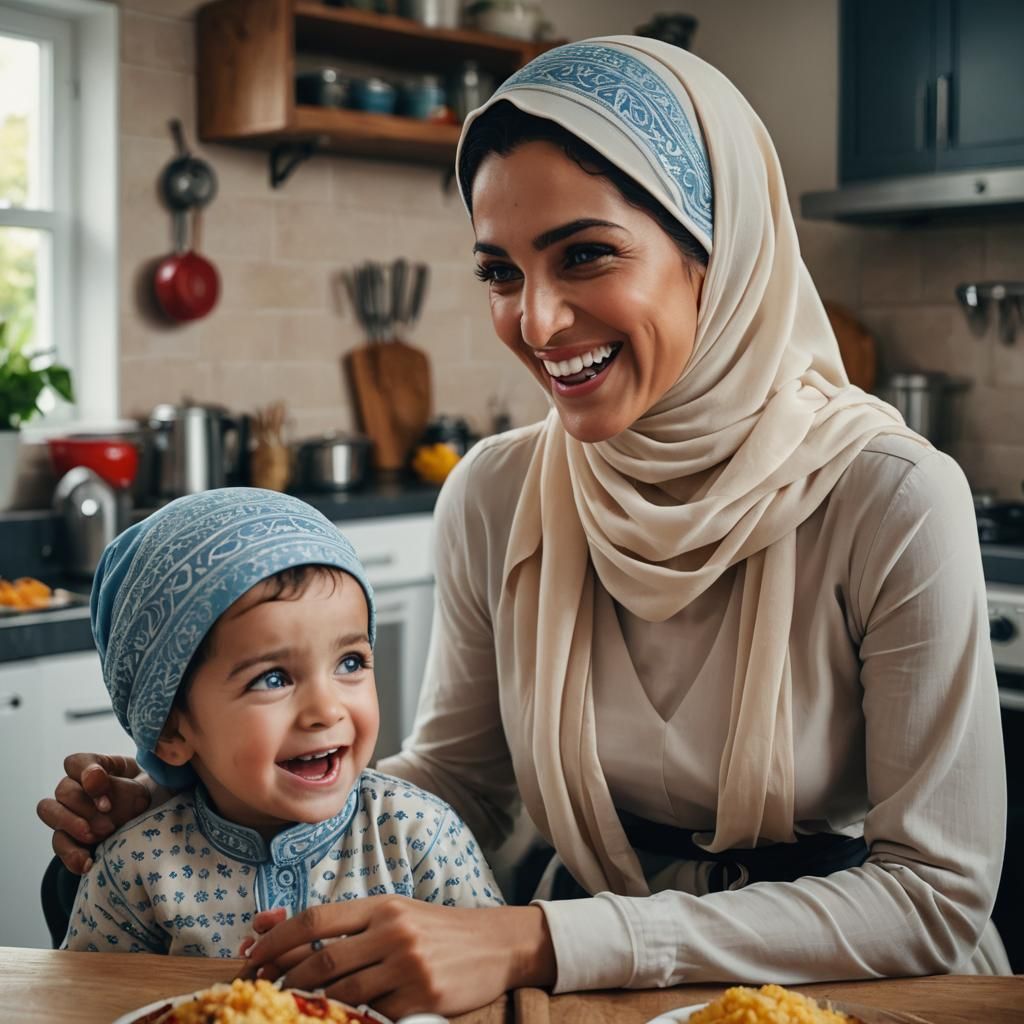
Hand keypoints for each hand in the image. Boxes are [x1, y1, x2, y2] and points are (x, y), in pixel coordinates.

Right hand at [35, 753, 152, 873]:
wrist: (165, 821)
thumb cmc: (159, 793)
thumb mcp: (152, 784)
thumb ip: (129, 788)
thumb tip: (107, 803)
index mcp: (100, 766)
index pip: (76, 763)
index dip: (87, 777)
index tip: (107, 799)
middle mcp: (79, 787)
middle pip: (63, 789)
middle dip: (86, 808)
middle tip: (110, 824)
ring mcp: (72, 812)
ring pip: (50, 811)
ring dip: (71, 825)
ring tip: (97, 837)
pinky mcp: (72, 839)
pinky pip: (60, 844)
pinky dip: (71, 855)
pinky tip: (88, 864)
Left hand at [238, 897, 555, 1018]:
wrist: (496, 943)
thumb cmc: (436, 930)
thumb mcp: (394, 914)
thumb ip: (346, 924)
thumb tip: (275, 925)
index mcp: (382, 905)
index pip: (316, 920)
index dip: (276, 941)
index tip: (249, 958)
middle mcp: (393, 930)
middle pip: (322, 959)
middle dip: (284, 980)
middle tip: (261, 993)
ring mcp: (408, 965)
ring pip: (342, 992)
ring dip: (311, 1005)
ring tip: (292, 1011)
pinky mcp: (422, 998)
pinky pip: (374, 1016)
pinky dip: (353, 1020)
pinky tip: (340, 1020)